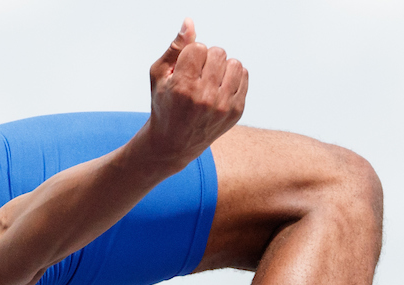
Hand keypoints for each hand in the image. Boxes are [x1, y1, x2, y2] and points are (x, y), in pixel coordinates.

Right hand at [142, 19, 247, 167]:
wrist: (173, 144)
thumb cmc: (164, 106)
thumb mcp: (159, 76)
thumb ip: (175, 47)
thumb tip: (189, 22)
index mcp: (182, 88)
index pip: (198, 47)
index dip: (190, 55)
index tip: (184, 70)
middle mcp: (204, 98)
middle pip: (218, 52)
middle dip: (207, 59)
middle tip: (197, 76)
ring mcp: (223, 106)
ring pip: (234, 63)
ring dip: (222, 67)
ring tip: (210, 80)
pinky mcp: (236, 112)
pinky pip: (243, 75)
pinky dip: (232, 77)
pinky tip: (219, 88)